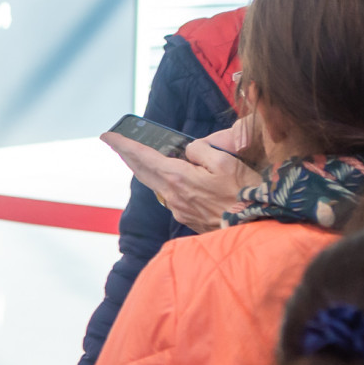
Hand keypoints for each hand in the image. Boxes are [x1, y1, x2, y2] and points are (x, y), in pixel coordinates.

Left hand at [102, 123, 257, 233]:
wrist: (255, 228)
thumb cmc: (244, 194)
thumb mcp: (225, 161)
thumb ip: (199, 151)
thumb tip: (187, 152)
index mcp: (178, 178)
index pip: (143, 157)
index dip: (123, 145)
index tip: (108, 136)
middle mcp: (172, 195)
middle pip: (142, 171)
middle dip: (127, 155)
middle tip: (115, 143)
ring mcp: (178, 209)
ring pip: (156, 184)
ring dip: (145, 168)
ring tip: (138, 156)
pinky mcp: (188, 217)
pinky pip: (171, 195)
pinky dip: (164, 182)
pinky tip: (169, 177)